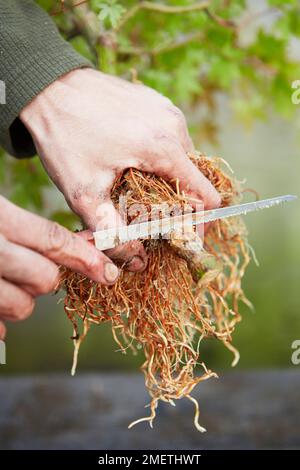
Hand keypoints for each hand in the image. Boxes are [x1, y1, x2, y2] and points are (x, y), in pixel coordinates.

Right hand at [0, 196, 118, 338]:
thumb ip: (25, 226)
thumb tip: (78, 244)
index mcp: (0, 220)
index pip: (54, 240)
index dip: (88, 257)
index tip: (111, 273)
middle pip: (46, 278)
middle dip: (48, 276)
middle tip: (30, 266)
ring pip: (23, 306)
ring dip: (22, 298)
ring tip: (7, 281)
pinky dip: (2, 317)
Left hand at [20, 68, 220, 269]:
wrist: (47, 88)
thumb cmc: (65, 138)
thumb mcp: (84, 194)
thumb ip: (113, 234)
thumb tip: (137, 262)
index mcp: (164, 148)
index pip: (206, 198)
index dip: (198, 225)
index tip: (181, 239)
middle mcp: (174, 126)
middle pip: (194, 181)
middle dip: (177, 206)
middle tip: (148, 219)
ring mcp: (167, 110)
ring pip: (182, 161)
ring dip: (167, 182)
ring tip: (134, 189)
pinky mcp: (157, 103)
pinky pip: (170, 140)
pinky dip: (159, 159)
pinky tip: (131, 162)